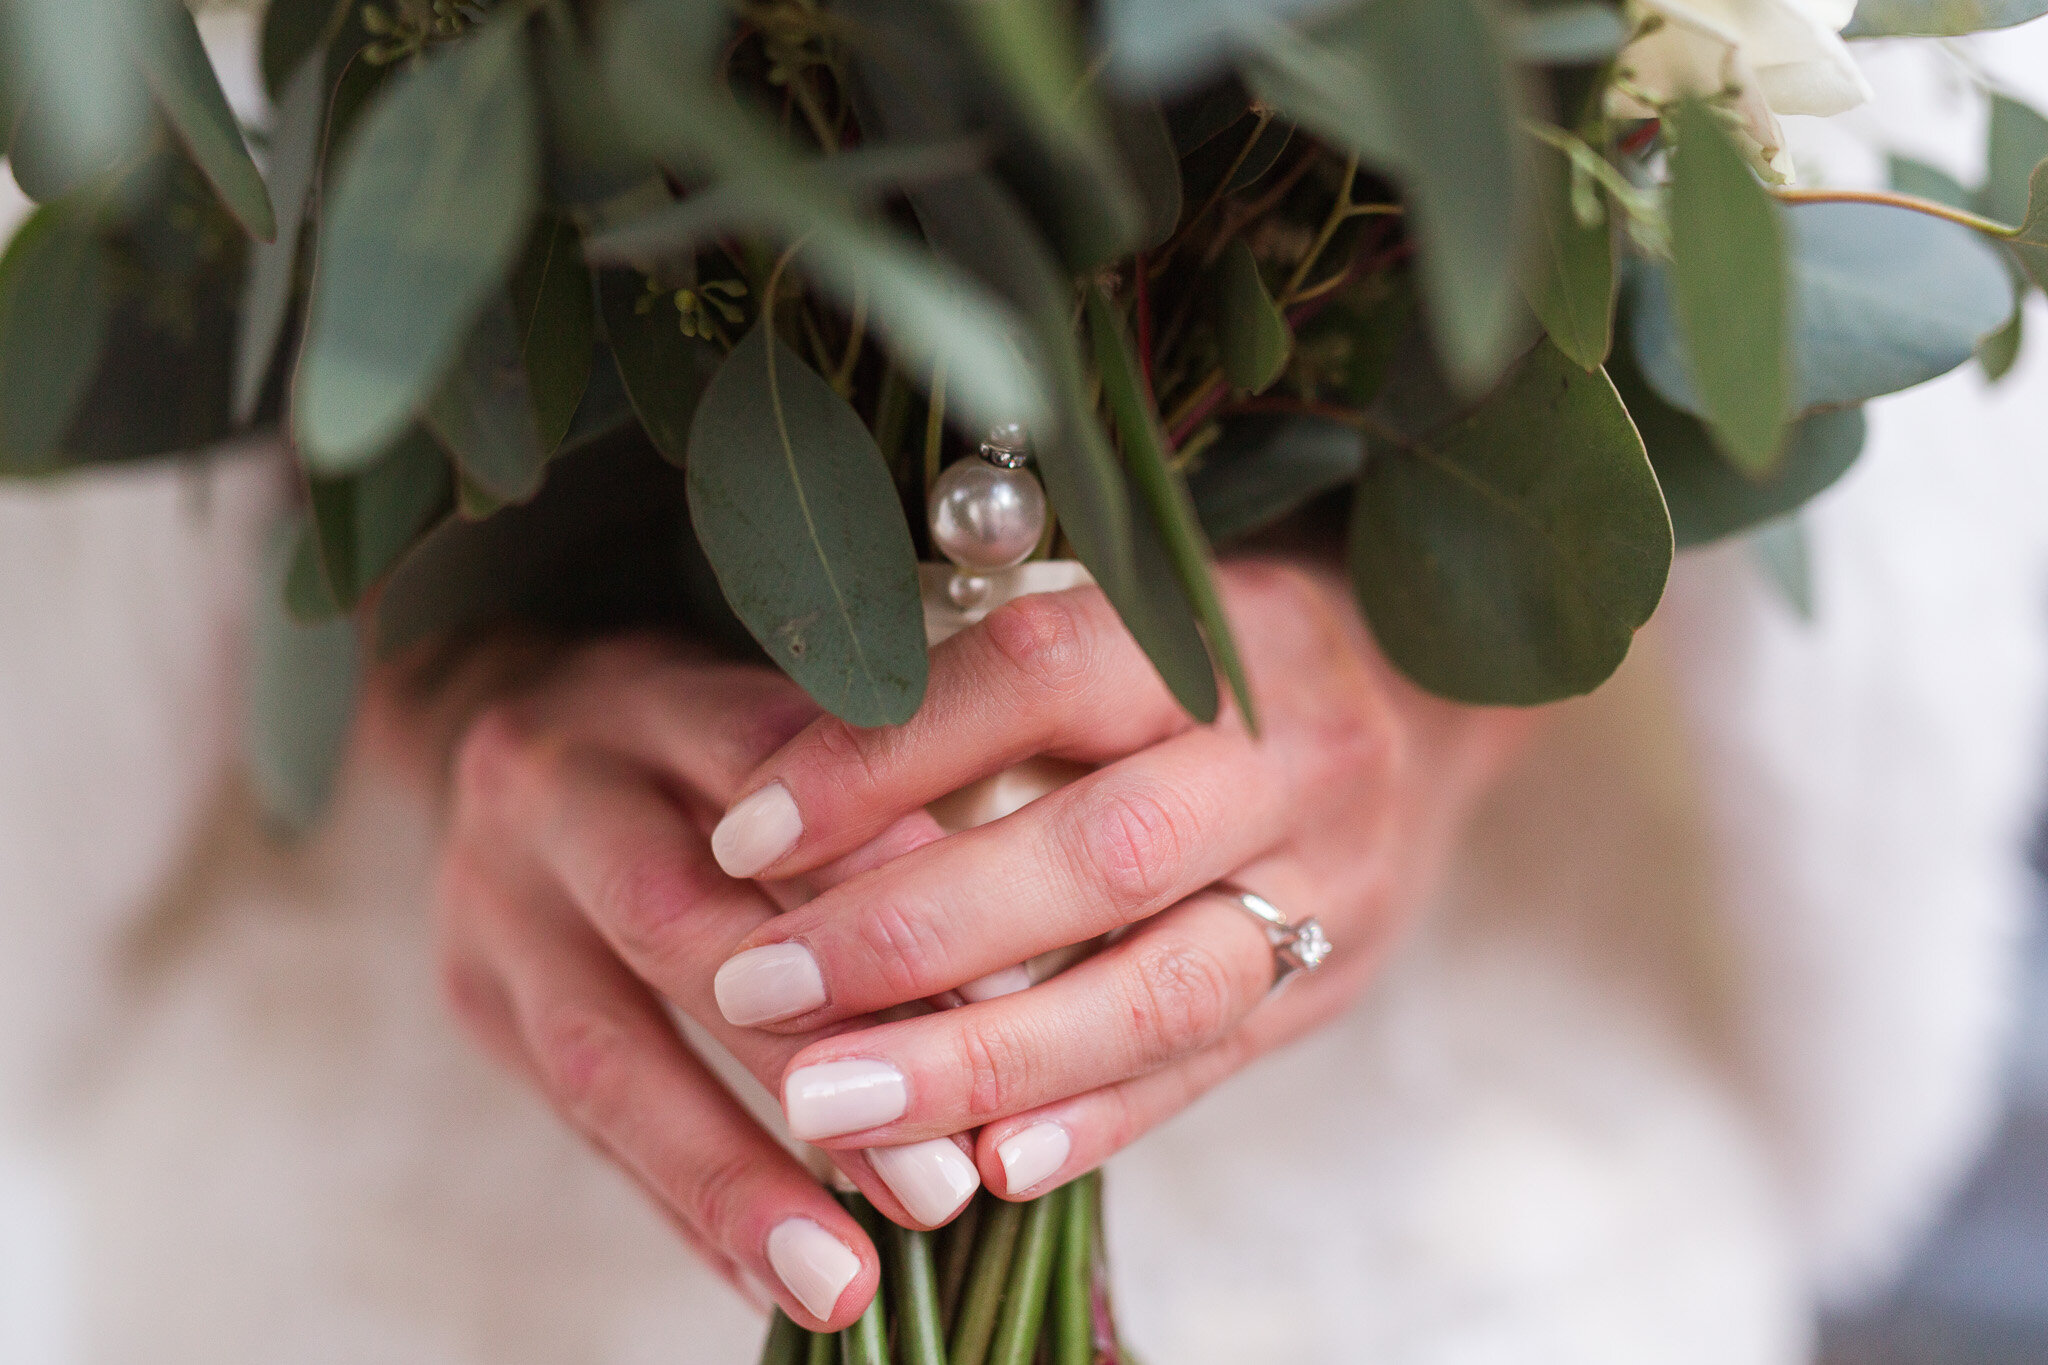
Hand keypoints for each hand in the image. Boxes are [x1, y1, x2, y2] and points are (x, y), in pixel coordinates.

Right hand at [385, 638, 979, 1333]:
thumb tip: (1020, 974)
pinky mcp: (474, 996)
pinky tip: (763, 1281)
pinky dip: (677, 1205)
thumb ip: (873, 806)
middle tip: (938, 1185)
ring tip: (842, 1280)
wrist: (506, 711)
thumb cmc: (709, 736)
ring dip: (731, 1175)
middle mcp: (556, 791)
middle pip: (677, 931)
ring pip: (603, 1053)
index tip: (1008, 999)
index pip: (771, 783)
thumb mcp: (783, 717)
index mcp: (655, 698)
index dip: (880, 888)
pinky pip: (577, 1126)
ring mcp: (493, 901)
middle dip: (813, 1063)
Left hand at [703, 560, 1534, 1197]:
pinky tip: (984, 1167)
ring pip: (1162, 988)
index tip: (747, 830)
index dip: (887, 751)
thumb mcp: (1128, 612)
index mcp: (1217, 634)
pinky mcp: (1325, 987)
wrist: (1425, 708)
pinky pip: (1208, 1069)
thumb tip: (788, 768)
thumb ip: (994, 672)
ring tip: (829, 1107)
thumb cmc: (1213, 652)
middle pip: (1104, 853)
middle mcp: (1282, 761)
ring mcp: (1320, 886)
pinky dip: (1093, 1120)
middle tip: (756, 988)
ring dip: (985, 1057)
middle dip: (916, 932)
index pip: (1040, 673)